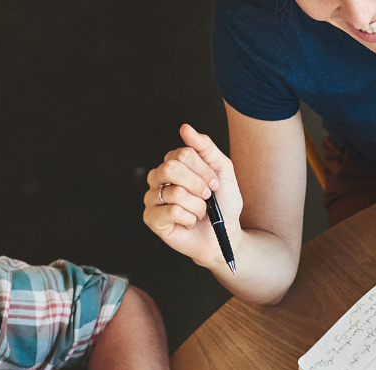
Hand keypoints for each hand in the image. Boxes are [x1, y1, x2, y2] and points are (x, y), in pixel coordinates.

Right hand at [142, 125, 242, 269]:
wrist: (224, 234)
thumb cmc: (223, 203)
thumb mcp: (221, 170)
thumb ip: (205, 147)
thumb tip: (184, 128)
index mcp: (173, 163)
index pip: (182, 154)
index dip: (203, 170)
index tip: (214, 183)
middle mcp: (158, 177)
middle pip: (171, 168)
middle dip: (198, 185)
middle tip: (207, 196)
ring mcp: (152, 198)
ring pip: (174, 192)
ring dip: (197, 205)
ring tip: (199, 212)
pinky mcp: (151, 218)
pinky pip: (171, 211)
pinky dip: (188, 218)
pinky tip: (189, 223)